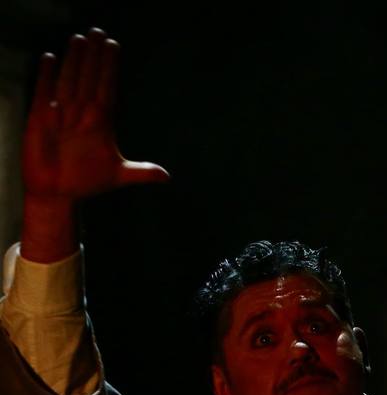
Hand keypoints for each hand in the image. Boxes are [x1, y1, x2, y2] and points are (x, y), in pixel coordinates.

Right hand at [22, 31, 168, 260]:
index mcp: (102, 121)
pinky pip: (42, 92)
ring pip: (69, 80)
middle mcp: (82, 112)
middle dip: (94, 56)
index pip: (107, 87)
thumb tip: (166, 176)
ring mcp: (61, 113)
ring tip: (79, 39)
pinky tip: (50, 58)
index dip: (110, 67)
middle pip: (89, 78)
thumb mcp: (117, 176)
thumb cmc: (86, 181)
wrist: (58, 192)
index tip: (114, 46)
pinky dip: (45, 76)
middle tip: (99, 32)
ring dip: (74, 60)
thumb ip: (141, 172)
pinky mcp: (40, 118)